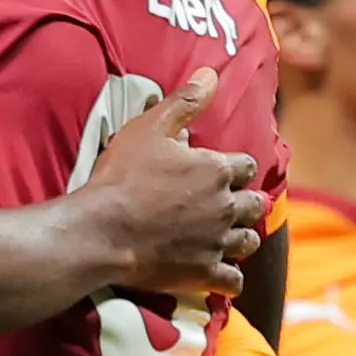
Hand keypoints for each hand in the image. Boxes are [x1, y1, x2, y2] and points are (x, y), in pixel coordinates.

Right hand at [68, 68, 267, 301]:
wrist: (101, 232)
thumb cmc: (122, 177)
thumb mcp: (150, 128)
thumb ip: (185, 102)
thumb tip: (212, 73)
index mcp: (217, 170)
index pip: (247, 166)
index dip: (237, 167)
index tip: (226, 170)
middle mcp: (224, 207)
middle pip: (254, 205)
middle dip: (246, 203)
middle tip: (232, 205)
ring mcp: (216, 243)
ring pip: (248, 242)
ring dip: (242, 238)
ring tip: (230, 237)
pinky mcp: (202, 274)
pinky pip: (232, 281)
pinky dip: (230, 279)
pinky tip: (222, 275)